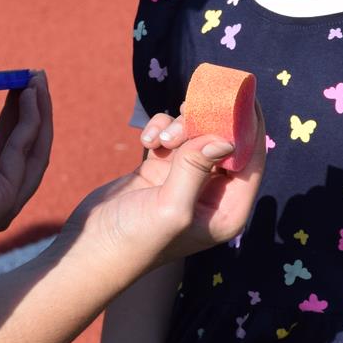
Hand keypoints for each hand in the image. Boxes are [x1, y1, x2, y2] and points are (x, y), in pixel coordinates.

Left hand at [0, 71, 52, 263]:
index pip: (6, 143)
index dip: (15, 112)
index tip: (18, 81)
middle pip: (25, 146)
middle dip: (34, 109)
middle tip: (35, 75)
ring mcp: (3, 201)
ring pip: (33, 150)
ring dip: (39, 113)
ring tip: (37, 81)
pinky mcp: (3, 201)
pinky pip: (22, 155)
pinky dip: (29, 124)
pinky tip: (26, 98)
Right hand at [66, 98, 265, 268]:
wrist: (91, 248)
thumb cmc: (136, 240)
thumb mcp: (172, 208)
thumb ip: (198, 169)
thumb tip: (226, 137)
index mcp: (227, 210)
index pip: (251, 160)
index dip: (250, 126)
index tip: (243, 94)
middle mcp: (212, 195)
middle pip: (224, 142)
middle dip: (208, 123)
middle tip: (190, 110)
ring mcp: (185, 180)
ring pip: (195, 134)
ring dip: (179, 127)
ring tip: (161, 142)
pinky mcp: (160, 170)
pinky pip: (170, 136)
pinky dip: (160, 130)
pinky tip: (146, 142)